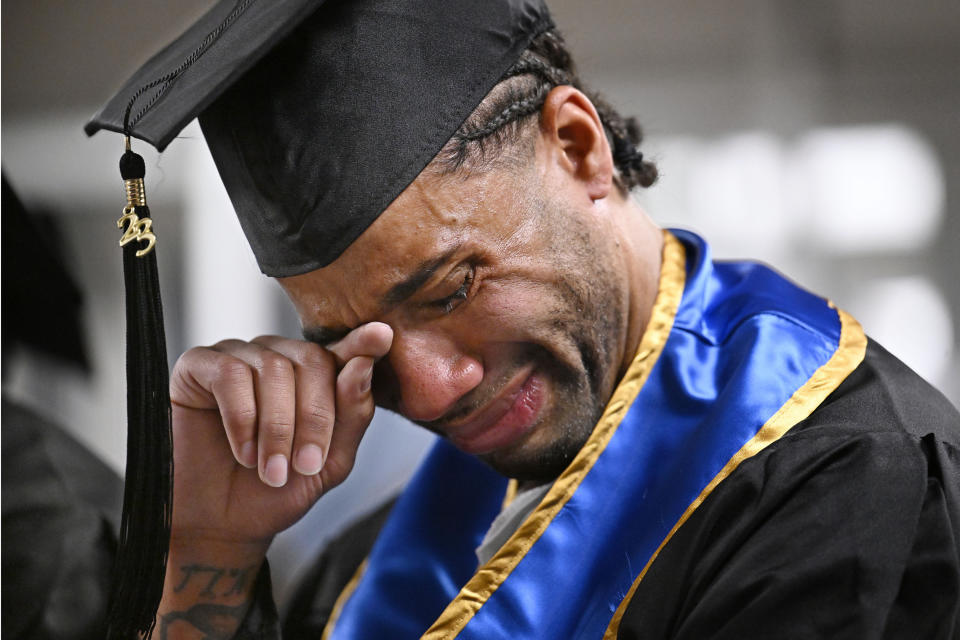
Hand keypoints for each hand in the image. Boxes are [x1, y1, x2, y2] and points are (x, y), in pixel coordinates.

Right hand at [167, 322, 392, 547]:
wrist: (223, 526)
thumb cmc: (278, 492)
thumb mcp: (330, 461)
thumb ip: (352, 414)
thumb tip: (362, 365)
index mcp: (314, 374)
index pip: (343, 351)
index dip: (361, 343)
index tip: (382, 337)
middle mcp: (277, 356)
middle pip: (312, 360)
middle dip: (314, 418)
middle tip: (304, 466)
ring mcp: (238, 356)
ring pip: (273, 369)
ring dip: (277, 428)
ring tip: (272, 471)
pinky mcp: (198, 366)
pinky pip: (230, 375)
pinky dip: (242, 418)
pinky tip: (244, 453)